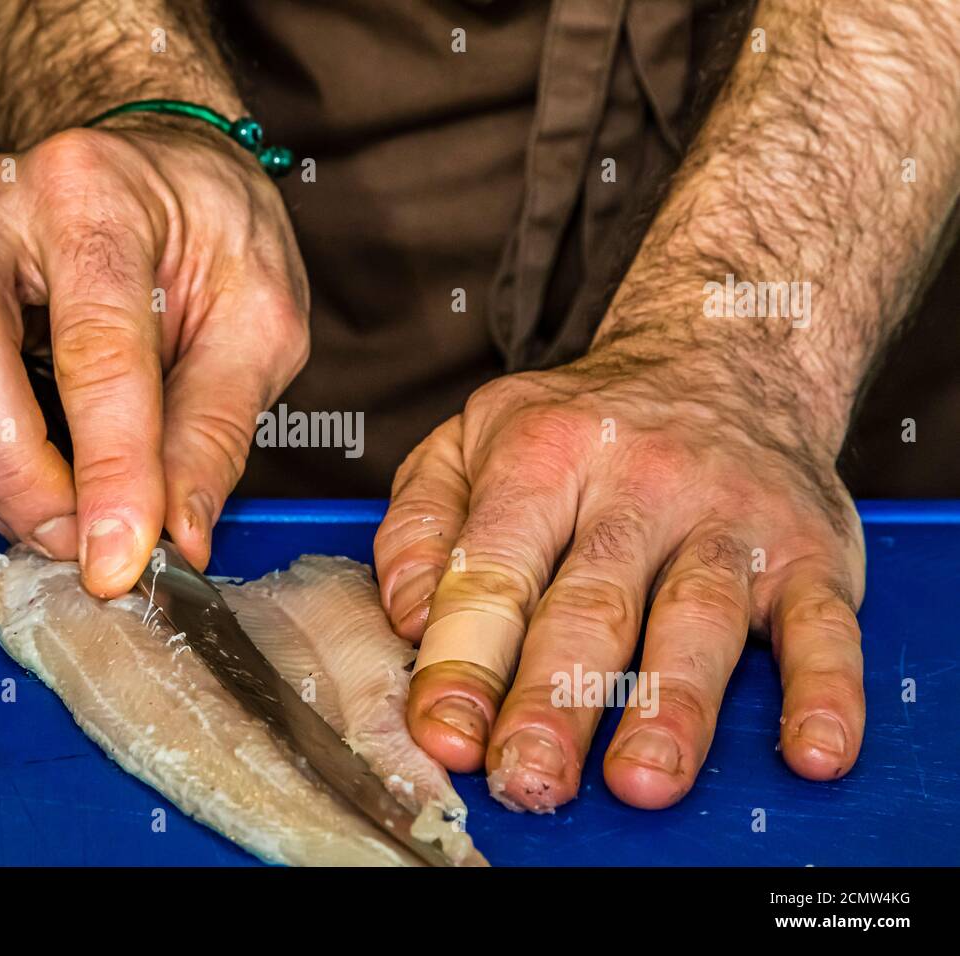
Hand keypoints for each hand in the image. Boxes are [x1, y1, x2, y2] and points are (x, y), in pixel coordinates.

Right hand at [0, 124, 308, 594]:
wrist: (157, 167)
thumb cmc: (216, 232)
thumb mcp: (260, 318)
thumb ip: (216, 427)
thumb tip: (178, 536)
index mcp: (95, 194)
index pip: (94, 349)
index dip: (108, 468)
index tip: (122, 559)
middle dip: (19, 482)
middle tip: (79, 550)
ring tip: (72, 523)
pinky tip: (36, 484)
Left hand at [373, 351, 865, 810]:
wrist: (723, 359)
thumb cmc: (580, 424)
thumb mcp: (472, 439)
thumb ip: (420, 522)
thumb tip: (406, 618)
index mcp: (543, 455)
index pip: (494, 570)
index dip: (465, 659)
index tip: (445, 735)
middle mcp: (639, 482)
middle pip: (590, 604)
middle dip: (554, 699)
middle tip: (527, 776)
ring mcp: (729, 516)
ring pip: (696, 615)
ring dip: (671, 704)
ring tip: (642, 780)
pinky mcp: (810, 549)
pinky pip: (824, 623)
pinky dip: (826, 689)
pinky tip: (811, 750)